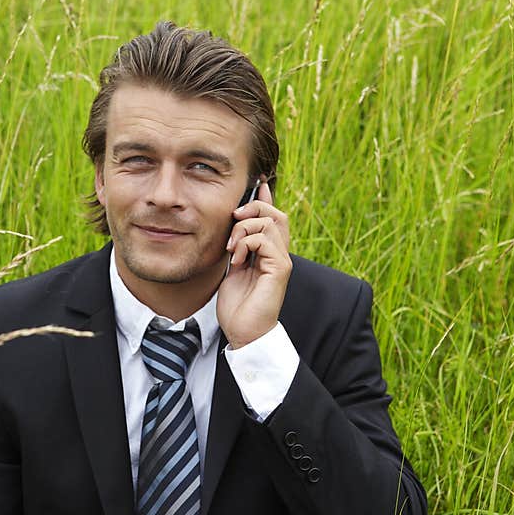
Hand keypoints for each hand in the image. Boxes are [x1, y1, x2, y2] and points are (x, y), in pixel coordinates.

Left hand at [217, 180, 291, 348]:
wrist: (243, 331)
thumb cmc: (237, 305)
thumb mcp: (232, 268)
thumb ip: (237, 247)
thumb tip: (232, 226)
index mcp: (268, 252)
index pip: (273, 217)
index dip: (265, 198)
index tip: (256, 183)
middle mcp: (279, 253)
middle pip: (276, 213)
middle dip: (253, 208)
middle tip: (233, 217)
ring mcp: (281, 260)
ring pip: (269, 222)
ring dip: (243, 228)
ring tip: (231, 248)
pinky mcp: (280, 269)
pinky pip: (264, 240)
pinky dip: (246, 244)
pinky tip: (237, 260)